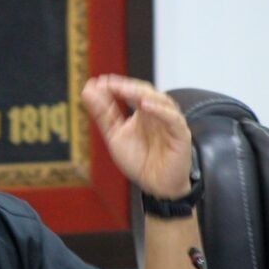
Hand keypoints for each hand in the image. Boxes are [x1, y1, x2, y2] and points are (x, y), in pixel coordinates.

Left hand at [81, 75, 191, 198]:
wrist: (156, 186)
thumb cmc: (140, 161)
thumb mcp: (115, 135)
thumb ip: (103, 114)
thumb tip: (88, 90)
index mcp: (143, 111)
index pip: (132, 91)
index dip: (117, 85)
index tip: (99, 81)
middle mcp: (158, 113)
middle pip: (146, 91)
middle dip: (127, 86)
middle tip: (109, 83)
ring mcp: (170, 122)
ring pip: (161, 101)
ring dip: (142, 93)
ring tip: (124, 90)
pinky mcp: (181, 135)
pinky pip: (173, 119)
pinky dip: (161, 111)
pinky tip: (145, 106)